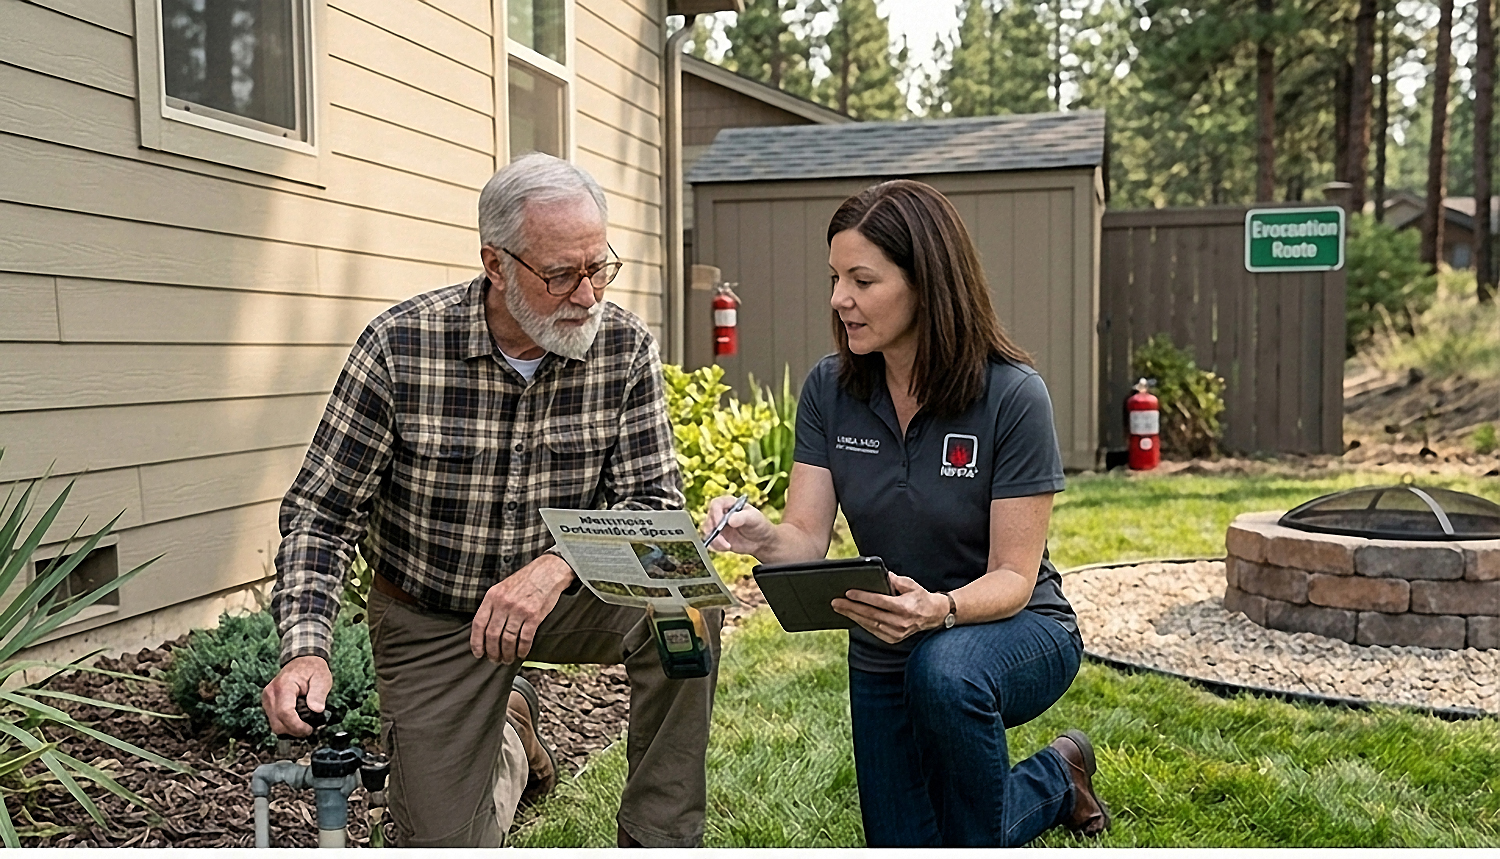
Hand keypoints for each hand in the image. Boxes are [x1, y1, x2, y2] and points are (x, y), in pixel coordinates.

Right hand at [262, 655, 332, 736]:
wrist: (303, 661)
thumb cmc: (313, 669)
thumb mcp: (322, 678)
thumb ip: (319, 694)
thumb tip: (317, 710)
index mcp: (284, 686)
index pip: (285, 712)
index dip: (297, 726)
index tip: (309, 730)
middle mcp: (270, 693)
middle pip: (277, 723)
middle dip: (294, 731)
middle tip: (309, 729)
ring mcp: (267, 699)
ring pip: (274, 725)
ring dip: (289, 729)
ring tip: (304, 724)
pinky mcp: (267, 704)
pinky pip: (274, 721)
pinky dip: (285, 725)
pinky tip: (297, 720)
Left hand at [471, 553, 573, 663]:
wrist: (548, 571)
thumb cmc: (525, 580)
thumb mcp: (502, 587)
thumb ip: (493, 605)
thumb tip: (485, 629)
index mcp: (492, 596)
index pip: (479, 624)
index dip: (476, 642)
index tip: (478, 653)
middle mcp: (504, 603)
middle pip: (492, 635)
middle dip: (492, 652)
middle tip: (494, 659)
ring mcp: (519, 610)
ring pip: (508, 639)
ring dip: (507, 653)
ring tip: (507, 659)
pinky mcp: (534, 616)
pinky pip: (525, 638)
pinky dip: (522, 649)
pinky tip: (521, 654)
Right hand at [701, 494, 773, 553]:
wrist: (761, 541)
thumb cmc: (759, 525)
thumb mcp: (754, 518)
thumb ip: (743, 517)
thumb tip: (730, 520)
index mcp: (729, 503)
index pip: (716, 504)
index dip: (715, 514)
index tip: (720, 525)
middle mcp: (721, 513)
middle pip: (709, 518)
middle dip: (715, 531)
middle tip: (724, 540)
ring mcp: (718, 525)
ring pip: (707, 531)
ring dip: (715, 540)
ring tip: (727, 546)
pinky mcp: (717, 537)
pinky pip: (711, 541)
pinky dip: (717, 546)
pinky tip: (728, 547)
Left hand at [832, 573, 949, 643]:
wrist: (933, 615)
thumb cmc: (920, 597)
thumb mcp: (910, 584)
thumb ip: (895, 580)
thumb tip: (881, 574)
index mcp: (904, 607)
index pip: (879, 602)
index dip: (862, 597)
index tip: (848, 593)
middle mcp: (900, 622)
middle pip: (870, 614)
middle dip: (851, 608)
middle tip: (836, 602)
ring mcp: (896, 633)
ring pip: (870, 624)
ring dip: (853, 616)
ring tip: (839, 608)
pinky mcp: (893, 639)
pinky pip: (873, 631)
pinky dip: (862, 623)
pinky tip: (852, 616)